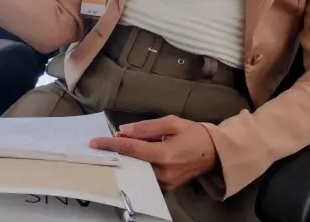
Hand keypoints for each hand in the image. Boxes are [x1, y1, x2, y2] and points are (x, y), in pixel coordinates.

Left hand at [90, 116, 217, 190]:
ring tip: (122, 146)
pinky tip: (135, 156)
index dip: (111, 145)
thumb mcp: (172, 123)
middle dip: (118, 151)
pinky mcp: (167, 186)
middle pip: (131, 162)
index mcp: (164, 155)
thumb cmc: (195, 134)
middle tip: (106, 142)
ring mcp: (165, 182)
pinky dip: (137, 164)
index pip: (131, 150)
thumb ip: (146, 127)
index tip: (94, 143)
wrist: (215, 153)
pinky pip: (146, 174)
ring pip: (137, 170)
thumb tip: (123, 130)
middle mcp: (162, 172)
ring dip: (127, 158)